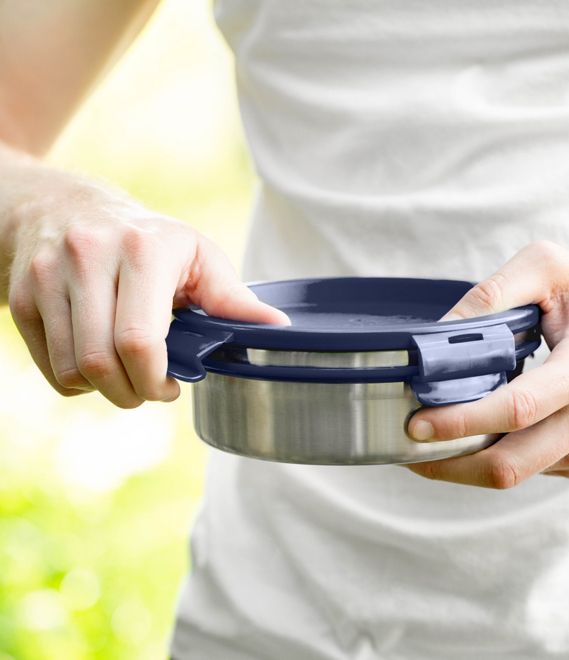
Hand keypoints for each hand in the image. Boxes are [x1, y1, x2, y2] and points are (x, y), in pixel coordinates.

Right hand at [8, 179, 289, 407]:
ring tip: (126, 373)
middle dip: (130, 393)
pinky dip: (76, 380)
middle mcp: (88, 257)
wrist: (65, 206)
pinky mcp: (21, 295)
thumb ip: (232, 296)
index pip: (139, 340)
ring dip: (104, 390)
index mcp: (143, 250)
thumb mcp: (196, 255)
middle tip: (148, 389)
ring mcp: (47, 276)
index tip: (171, 386)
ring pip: (72, 370)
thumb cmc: (146, 239)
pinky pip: (48, 366)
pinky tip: (98, 360)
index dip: (156, 380)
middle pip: (100, 362)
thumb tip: (278, 327)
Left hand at [405, 241, 568, 487]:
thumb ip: (490, 294)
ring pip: (515, 475)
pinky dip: (490, 459)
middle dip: (448, 462)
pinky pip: (529, 470)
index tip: (416, 424)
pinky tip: (469, 436)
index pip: (515, 409)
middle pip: (509, 464)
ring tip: (426, 443)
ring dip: (463, 466)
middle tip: (405, 446)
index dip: (460, 422)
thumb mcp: (547, 267)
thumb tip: (437, 334)